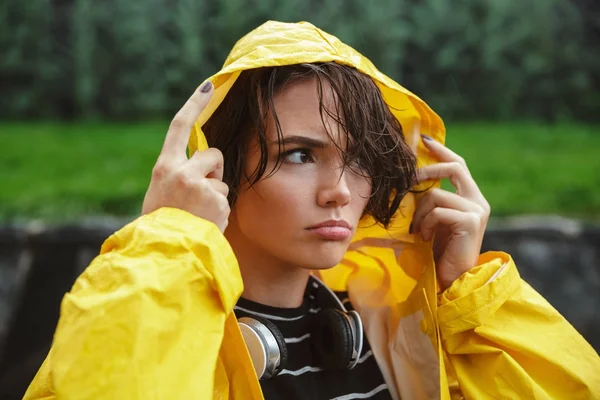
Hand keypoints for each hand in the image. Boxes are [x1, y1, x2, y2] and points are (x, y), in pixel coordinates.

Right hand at [141, 81, 229, 231]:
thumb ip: (177, 175)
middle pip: (213, 155)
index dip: (194, 104)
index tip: (208, 85)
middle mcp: (182, 172)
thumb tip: (202, 163)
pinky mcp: (217, 202)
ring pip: (222, 182)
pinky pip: (226, 202)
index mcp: (164, 167)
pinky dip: (219, 213)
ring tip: (198, 215)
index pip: (179, 126)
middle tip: (200, 193)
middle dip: (214, 170)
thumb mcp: (160, 193)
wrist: (164, 252)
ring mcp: (201, 187)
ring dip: (215, 196)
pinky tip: (205, 224)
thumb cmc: (161, 224)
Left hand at [410, 135, 489, 290]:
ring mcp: (477, 210)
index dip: (441, 150)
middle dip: (426, 170)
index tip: (423, 140)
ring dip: (420, 212)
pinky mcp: (471, 221)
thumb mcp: (434, 220)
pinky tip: (424, 237)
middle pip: (453, 168)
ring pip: (437, 194)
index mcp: (471, 198)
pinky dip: (425, 223)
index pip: (458, 164)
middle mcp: (478, 200)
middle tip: (407, 181)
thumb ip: (431, 200)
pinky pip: (438, 211)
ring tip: (418, 230)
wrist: (453, 280)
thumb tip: (411, 179)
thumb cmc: (439, 252)